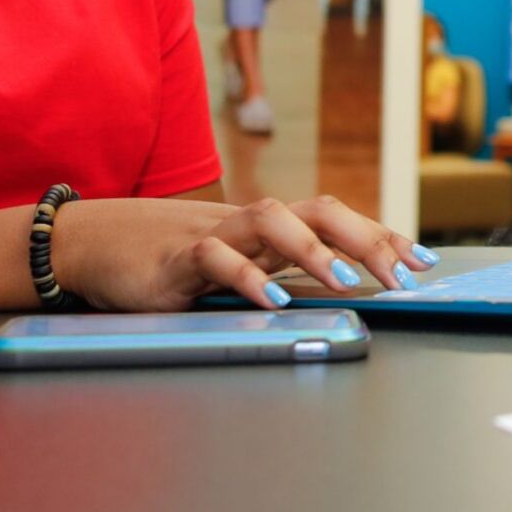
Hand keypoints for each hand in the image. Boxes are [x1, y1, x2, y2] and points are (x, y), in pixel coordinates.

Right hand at [50, 195, 436, 311]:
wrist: (87, 243)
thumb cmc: (164, 257)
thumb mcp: (229, 265)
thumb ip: (273, 271)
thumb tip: (333, 292)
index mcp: (266, 227)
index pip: (335, 218)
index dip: (381, 235)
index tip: (424, 260)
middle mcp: (247, 223)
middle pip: (317, 210)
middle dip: (366, 238)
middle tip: (404, 274)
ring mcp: (212, 234)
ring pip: (271, 222)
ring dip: (312, 251)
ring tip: (345, 281)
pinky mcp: (175, 258)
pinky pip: (216, 258)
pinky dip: (247, 277)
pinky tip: (272, 300)